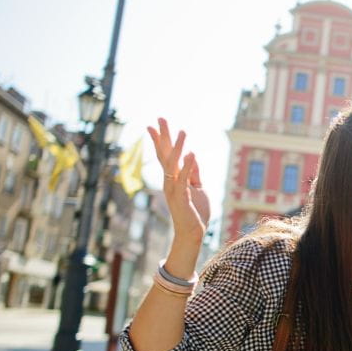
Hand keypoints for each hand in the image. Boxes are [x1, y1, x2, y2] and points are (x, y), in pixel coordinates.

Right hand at [147, 118, 209, 242]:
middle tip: (160, 118)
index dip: (160, 140)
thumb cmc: (195, 211)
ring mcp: (173, 188)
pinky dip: (188, 166)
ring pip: (173, 164)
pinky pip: (184, 178)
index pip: (165, 155)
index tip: (153, 125)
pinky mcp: (181, 197)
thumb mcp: (198, 188)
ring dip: (178, 147)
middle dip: (163, 136)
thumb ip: (194, 173)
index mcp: (173, 178)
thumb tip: (192, 157)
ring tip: (182, 131)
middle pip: (165, 154)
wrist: (193, 232)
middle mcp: (170, 181)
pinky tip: (191, 153)